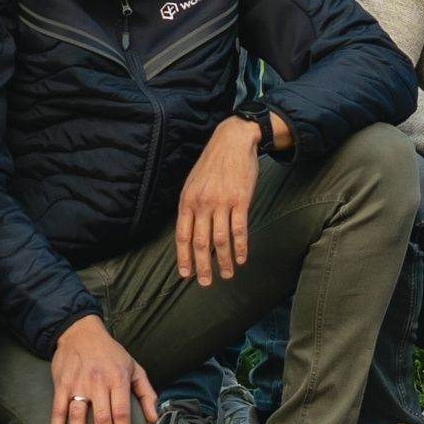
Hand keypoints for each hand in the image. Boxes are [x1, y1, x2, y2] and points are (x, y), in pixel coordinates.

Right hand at [46, 315, 158, 423]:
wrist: (81, 331)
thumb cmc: (111, 352)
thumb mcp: (134, 367)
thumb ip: (146, 393)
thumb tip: (154, 418)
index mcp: (118, 379)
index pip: (121, 412)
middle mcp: (98, 382)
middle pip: (102, 417)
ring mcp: (78, 383)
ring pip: (78, 415)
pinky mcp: (62, 384)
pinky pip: (58, 409)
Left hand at [173, 119, 265, 287]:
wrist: (233, 140)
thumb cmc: (213, 163)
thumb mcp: (194, 182)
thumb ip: (191, 205)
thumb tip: (189, 232)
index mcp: (187, 200)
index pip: (182, 235)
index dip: (183, 257)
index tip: (185, 274)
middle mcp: (202, 203)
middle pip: (200, 242)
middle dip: (202, 266)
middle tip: (205, 283)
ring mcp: (221, 202)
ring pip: (220, 240)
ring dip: (223, 261)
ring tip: (227, 275)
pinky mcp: (240, 200)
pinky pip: (239, 229)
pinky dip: (240, 247)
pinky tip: (241, 258)